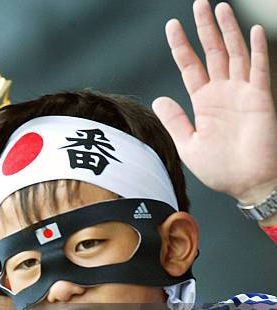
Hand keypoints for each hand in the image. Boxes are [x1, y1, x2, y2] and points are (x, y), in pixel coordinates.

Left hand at [152, 0, 276, 205]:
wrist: (246, 183)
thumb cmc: (220, 168)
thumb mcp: (188, 145)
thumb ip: (175, 121)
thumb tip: (159, 99)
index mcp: (203, 102)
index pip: (190, 67)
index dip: (181, 46)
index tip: (172, 26)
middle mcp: (222, 92)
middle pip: (212, 52)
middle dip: (204, 28)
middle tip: (198, 4)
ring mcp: (242, 92)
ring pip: (234, 53)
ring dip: (228, 30)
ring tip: (220, 7)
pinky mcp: (260, 98)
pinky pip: (259, 69)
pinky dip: (255, 50)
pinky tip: (252, 31)